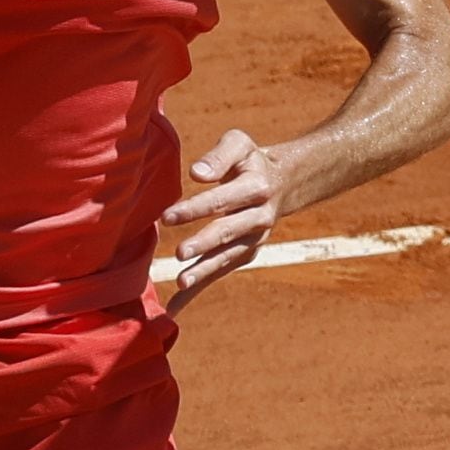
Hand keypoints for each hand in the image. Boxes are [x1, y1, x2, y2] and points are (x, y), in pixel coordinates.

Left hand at [159, 129, 286, 315]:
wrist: (283, 182)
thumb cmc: (249, 159)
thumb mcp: (239, 143)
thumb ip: (218, 156)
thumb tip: (196, 173)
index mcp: (256, 188)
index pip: (221, 199)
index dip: (195, 208)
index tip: (166, 217)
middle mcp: (259, 217)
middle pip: (227, 232)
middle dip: (203, 243)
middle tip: (179, 253)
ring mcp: (254, 239)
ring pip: (227, 257)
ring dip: (204, 271)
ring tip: (181, 283)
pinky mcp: (246, 253)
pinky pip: (221, 271)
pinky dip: (200, 288)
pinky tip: (175, 306)